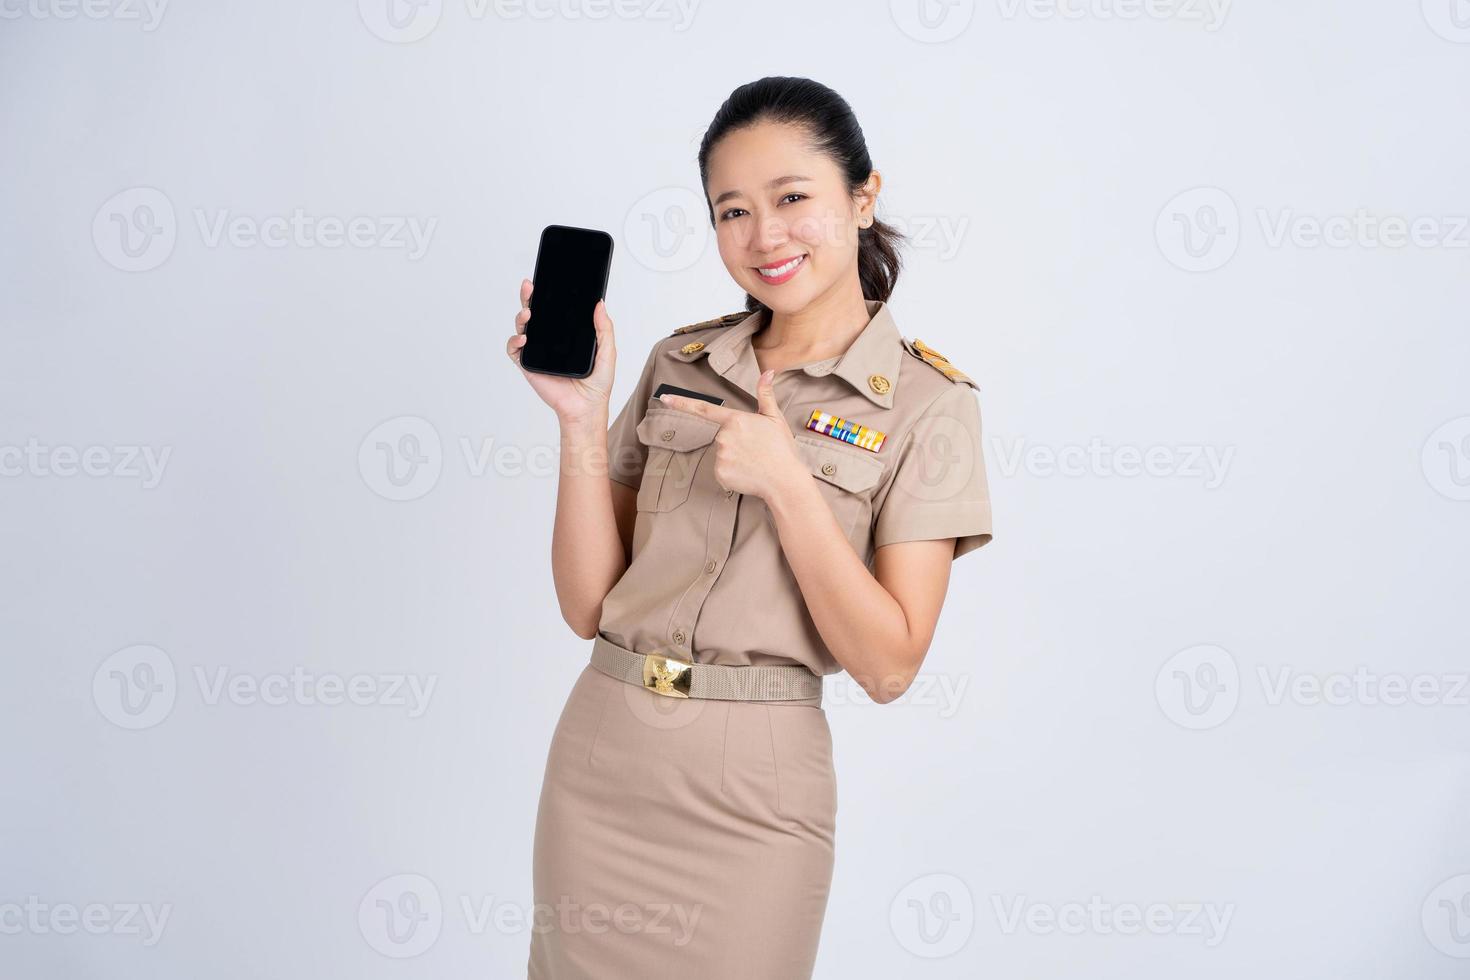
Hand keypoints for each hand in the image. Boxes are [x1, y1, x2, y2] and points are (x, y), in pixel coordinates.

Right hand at [506, 278, 616, 426]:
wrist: (586, 408)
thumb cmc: (597, 384)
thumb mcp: (607, 351)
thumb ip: (604, 328)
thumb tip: (599, 304)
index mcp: (566, 334)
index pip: (554, 309)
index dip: (547, 294)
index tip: (545, 280)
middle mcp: (549, 340)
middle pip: (534, 313)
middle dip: (528, 297)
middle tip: (529, 287)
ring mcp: (537, 352)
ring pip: (522, 327)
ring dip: (521, 317)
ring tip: (528, 314)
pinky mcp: (528, 365)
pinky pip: (514, 350)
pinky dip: (514, 341)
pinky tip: (524, 338)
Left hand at [657, 368, 807, 501]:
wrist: (785, 480)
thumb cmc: (781, 449)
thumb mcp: (775, 418)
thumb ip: (766, 394)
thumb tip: (768, 371)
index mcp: (735, 420)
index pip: (704, 409)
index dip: (681, 403)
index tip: (664, 399)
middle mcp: (724, 436)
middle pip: (722, 437)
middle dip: (736, 443)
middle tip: (756, 450)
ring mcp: (720, 456)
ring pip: (722, 455)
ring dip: (735, 458)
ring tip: (754, 462)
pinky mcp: (720, 473)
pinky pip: (722, 471)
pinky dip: (733, 473)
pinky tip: (748, 473)